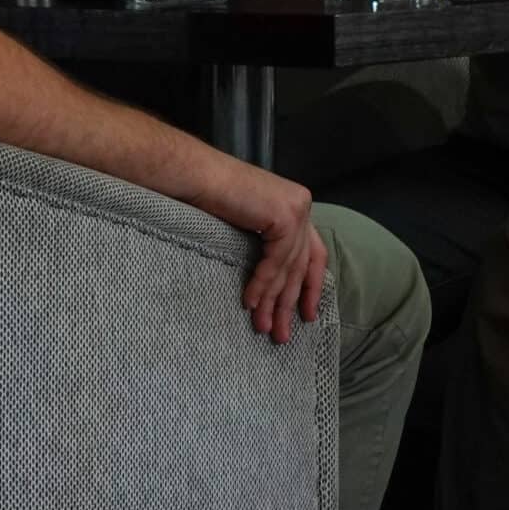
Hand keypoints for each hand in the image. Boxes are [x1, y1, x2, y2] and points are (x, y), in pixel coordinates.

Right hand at [210, 159, 326, 342]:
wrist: (194, 175)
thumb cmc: (209, 196)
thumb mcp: (248, 222)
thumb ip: (266, 240)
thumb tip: (274, 279)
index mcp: (296, 204)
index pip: (313, 253)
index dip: (311, 288)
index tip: (306, 316)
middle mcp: (301, 205)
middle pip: (302, 265)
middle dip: (289, 303)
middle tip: (281, 334)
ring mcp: (296, 208)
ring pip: (288, 267)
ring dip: (273, 301)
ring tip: (263, 327)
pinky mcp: (284, 216)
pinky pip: (276, 262)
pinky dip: (262, 285)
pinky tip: (251, 303)